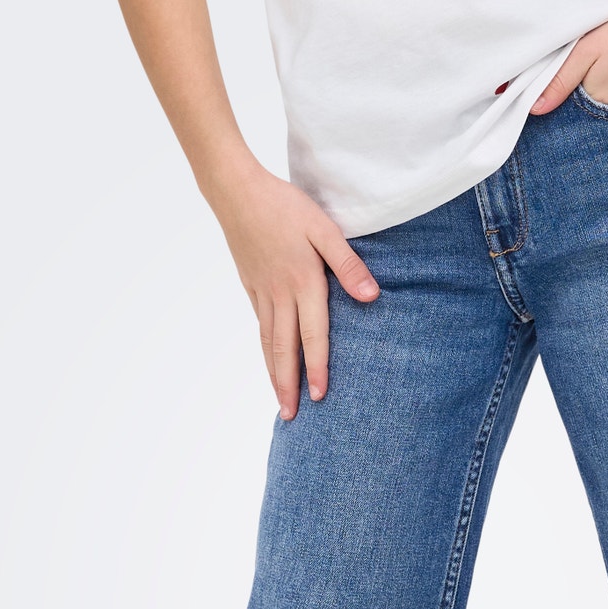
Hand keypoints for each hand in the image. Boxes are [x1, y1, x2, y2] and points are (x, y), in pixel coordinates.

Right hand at [204, 156, 379, 419]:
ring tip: (280, 400)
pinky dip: (265, 349)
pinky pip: (261, 326)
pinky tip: (270, 360)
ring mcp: (261, 292)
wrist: (235, 191)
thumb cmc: (285, 205)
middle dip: (289, 385)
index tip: (319, 397)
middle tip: (291, 417)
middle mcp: (280, 294)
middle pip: (284, 348)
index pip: (312, 335)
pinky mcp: (251, 285)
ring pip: (268, 341)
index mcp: (302, 282)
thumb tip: (371, 297)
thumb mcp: (324, 228)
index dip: (316, 367)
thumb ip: (348, 264)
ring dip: (274, 373)